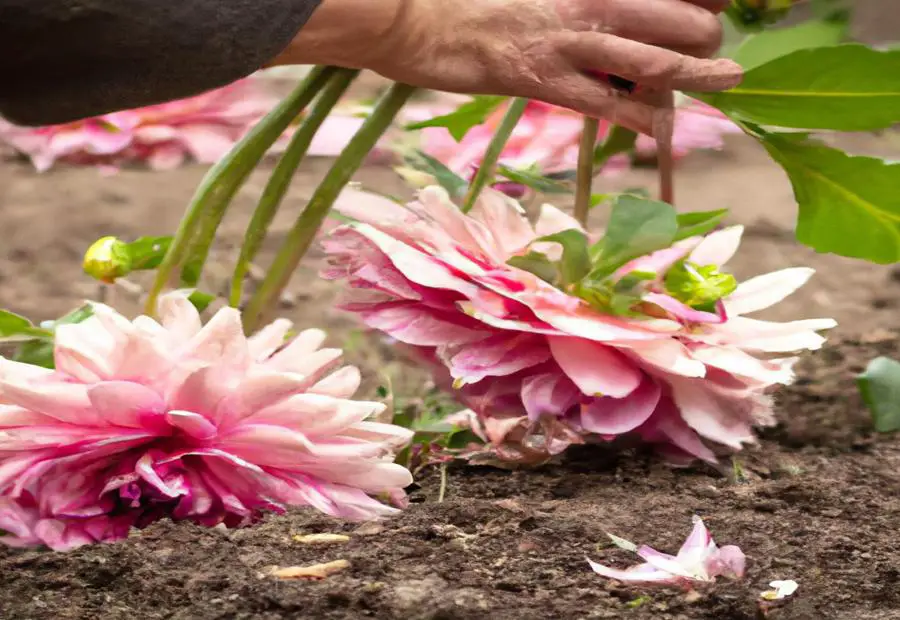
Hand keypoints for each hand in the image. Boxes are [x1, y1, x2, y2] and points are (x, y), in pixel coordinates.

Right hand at [275, 0, 741, 135]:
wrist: (414, 18)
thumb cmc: (471, 2)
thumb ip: (580, 3)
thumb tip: (607, 17)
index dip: (698, 3)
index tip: (705, 15)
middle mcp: (592, 2)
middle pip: (681, 18)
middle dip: (706, 39)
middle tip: (711, 58)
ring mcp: (571, 41)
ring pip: (659, 60)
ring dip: (701, 74)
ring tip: (729, 80)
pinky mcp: (545, 79)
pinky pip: (611, 104)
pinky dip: (641, 120)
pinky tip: (656, 131)